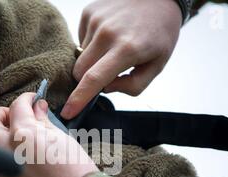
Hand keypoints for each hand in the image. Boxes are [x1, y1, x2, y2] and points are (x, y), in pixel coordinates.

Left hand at [0, 93, 98, 176]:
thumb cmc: (75, 171)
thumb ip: (43, 121)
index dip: (26, 99)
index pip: (17, 106)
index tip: (32, 100)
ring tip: (17, 138)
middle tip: (17, 116)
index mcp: (22, 134)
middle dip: (2, 115)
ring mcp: (0, 171)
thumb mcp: (61, 139)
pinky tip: (19, 159)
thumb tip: (37, 107)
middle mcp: (5, 151)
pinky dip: (2, 157)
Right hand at [61, 0, 181, 118]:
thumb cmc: (159, 33)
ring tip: (114, 48)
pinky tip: (110, 36)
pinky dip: (93, 45)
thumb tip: (105, 88)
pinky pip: (81, 40)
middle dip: (88, 80)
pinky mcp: (89, 12)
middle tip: (109, 73)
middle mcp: (107, 33)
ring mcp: (96, 20)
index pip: (94, 79)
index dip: (78, 99)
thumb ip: (132, 86)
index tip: (67, 113)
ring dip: (93, 60)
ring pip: (80, 57)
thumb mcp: (157, 66)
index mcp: (127, 49)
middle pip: (80, 71)